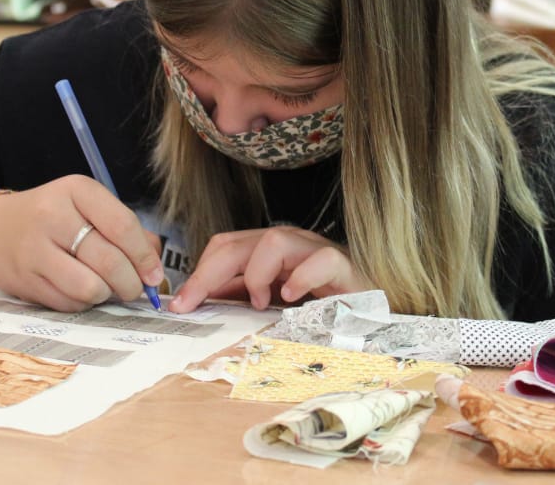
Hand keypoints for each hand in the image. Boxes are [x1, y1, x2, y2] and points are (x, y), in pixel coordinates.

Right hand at [0, 175, 162, 311]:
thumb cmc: (50, 217)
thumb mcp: (86, 207)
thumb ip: (125, 228)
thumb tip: (155, 260)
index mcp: (75, 190)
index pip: (122, 225)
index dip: (145, 255)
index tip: (155, 273)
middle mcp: (53, 216)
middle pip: (109, 260)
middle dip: (131, 283)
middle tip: (135, 288)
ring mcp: (35, 250)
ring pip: (90, 287)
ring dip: (107, 295)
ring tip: (108, 288)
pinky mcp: (25, 280)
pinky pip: (70, 302)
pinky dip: (85, 303)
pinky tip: (82, 290)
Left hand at [167, 225, 369, 312]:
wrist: (375, 315)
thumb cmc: (324, 308)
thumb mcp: (274, 304)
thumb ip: (244, 297)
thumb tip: (200, 301)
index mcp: (271, 253)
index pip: (226, 246)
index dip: (199, 272)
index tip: (179, 305)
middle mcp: (291, 246)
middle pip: (239, 242)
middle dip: (208, 273)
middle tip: (191, 304)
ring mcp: (317, 252)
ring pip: (276, 239)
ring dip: (256, 273)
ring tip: (258, 302)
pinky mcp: (344, 267)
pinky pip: (321, 258)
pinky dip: (301, 275)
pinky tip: (291, 297)